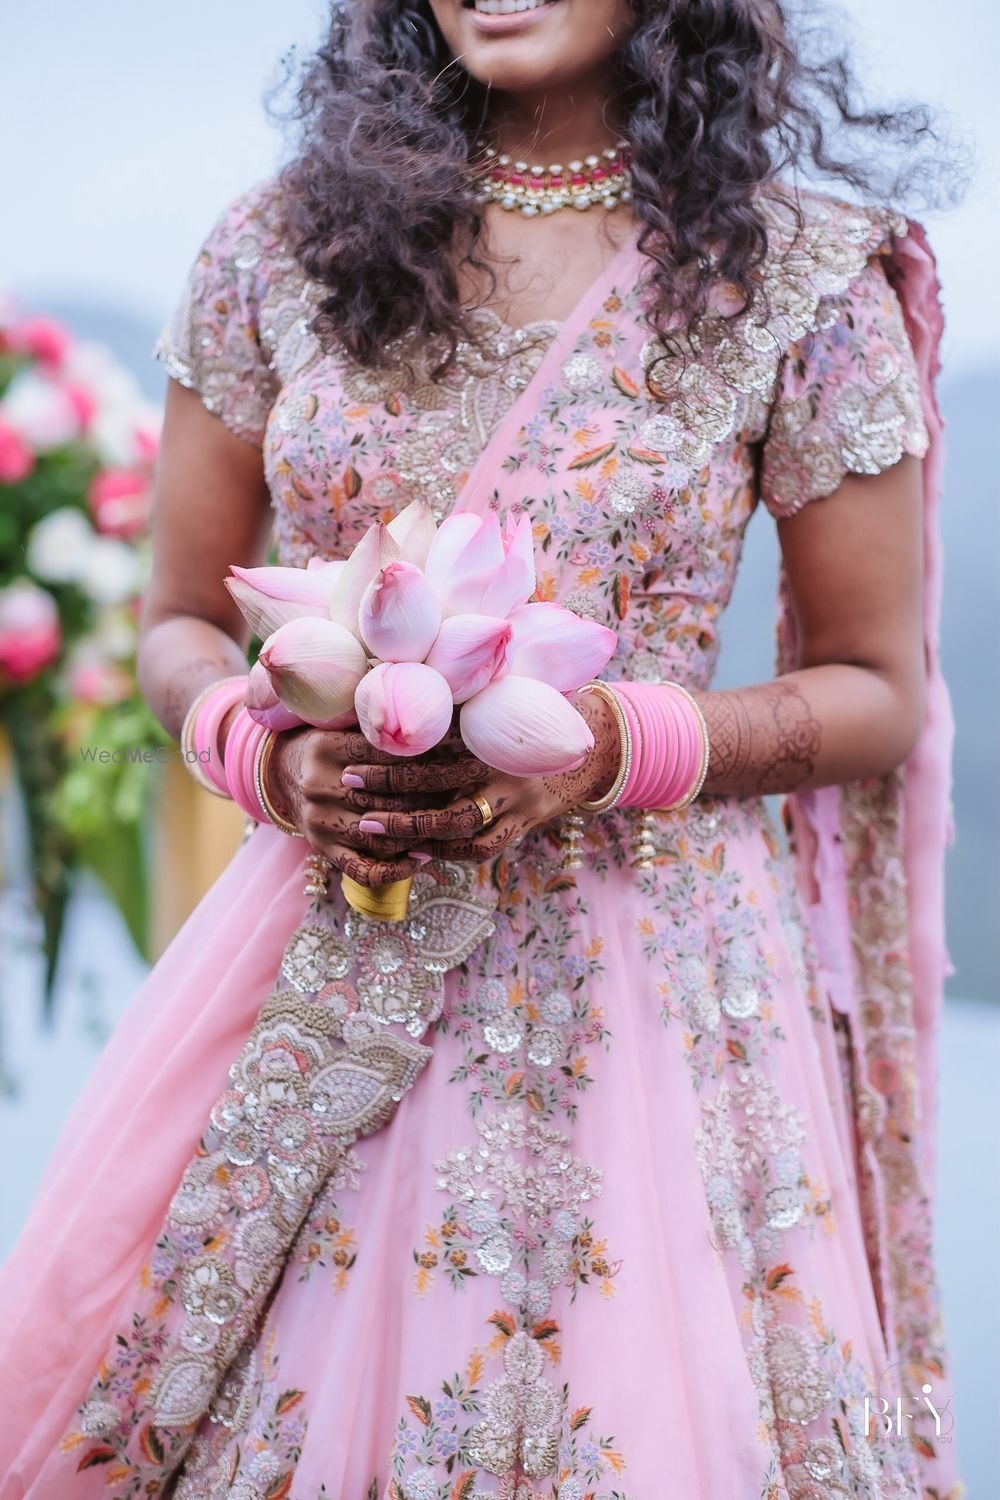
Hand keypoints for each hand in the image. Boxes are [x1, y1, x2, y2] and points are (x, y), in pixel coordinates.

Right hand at [262, 724, 487, 885]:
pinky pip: (362, 869)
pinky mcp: (323, 849)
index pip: (388, 754)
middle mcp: (320, 785)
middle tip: (471, 789)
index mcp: (326, 748)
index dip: (431, 753)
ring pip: (382, 834)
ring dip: (422, 832)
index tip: (466, 751)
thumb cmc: (328, 745)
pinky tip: (419, 860)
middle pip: (390, 797)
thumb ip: (377, 722)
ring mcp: (321, 821)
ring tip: (455, 824)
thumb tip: (439, 708)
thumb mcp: (342, 723)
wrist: (279, 775)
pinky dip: (394, 870)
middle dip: (436, 794)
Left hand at [339, 690, 620, 864]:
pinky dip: (449, 851)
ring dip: (412, 828)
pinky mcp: (526, 822)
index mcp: (491, 727)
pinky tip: (418, 850)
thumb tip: (392, 680)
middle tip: (350, 787)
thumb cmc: (532, 717)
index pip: (432, 741)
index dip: (391, 750)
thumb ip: (454, 698)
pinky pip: (484, 846)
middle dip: (389, 787)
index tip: (353, 753)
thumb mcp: (498, 700)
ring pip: (458, 822)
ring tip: (373, 827)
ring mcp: (517, 797)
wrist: (594, 745)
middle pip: (436, 781)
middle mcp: (502, 763)